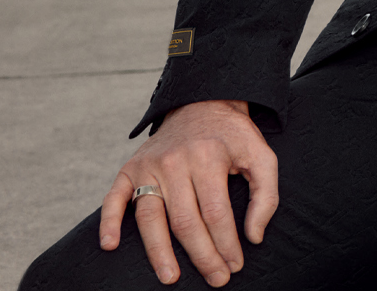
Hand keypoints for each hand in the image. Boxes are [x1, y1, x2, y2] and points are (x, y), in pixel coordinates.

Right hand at [99, 99, 277, 286]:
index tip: (235, 265)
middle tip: (216, 279)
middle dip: (202, 255)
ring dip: (158, 251)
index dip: (226, 243)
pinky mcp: (129, 168)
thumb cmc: (233, 137)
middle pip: (185, 220)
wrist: (202, 103)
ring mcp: (149, 166)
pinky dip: (109, 221)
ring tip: (170, 277)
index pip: (216, 212)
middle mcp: (176, 162)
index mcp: (209, 157)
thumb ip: (266, 195)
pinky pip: (114, 198)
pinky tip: (110, 245)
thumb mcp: (261, 155)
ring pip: (149, 217)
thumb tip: (254, 236)